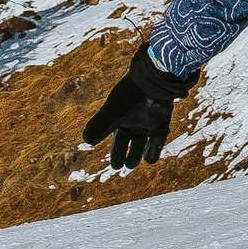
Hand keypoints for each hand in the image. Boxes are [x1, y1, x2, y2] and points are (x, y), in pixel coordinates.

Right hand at [81, 45, 196, 169]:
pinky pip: (158, 138)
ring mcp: (148, 121)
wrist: (153, 82)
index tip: (111, 162)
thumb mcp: (113, 112)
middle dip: (122, 153)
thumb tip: (86, 141)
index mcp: (119, 116)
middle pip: (126, 140)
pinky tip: (149, 160)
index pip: (112, 134)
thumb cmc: (130, 96)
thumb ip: (100, 125)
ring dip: (137, 154)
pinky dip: (154, 149)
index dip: (112, 147)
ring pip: (142, 141)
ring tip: (130, 165)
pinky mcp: (161, 121)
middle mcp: (133, 119)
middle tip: (118, 166)